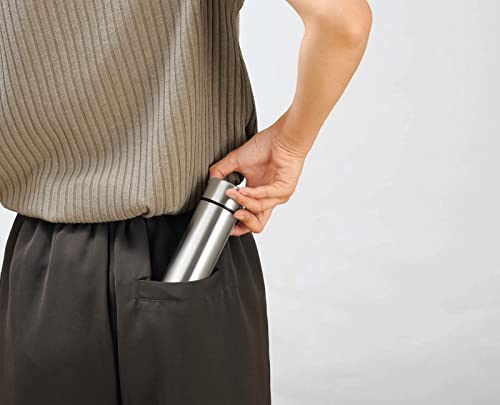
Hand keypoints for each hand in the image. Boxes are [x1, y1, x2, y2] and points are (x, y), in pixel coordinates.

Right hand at [209, 116, 307, 235]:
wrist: (281, 136)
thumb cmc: (265, 147)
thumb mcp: (236, 161)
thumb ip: (221, 171)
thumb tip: (209, 181)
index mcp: (258, 196)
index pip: (250, 219)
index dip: (238, 225)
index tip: (225, 222)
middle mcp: (269, 199)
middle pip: (258, 224)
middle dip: (242, 222)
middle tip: (231, 214)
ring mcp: (278, 196)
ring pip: (259, 210)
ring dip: (242, 202)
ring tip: (232, 194)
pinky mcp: (284, 189)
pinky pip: (265, 196)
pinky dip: (252, 194)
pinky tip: (243, 189)